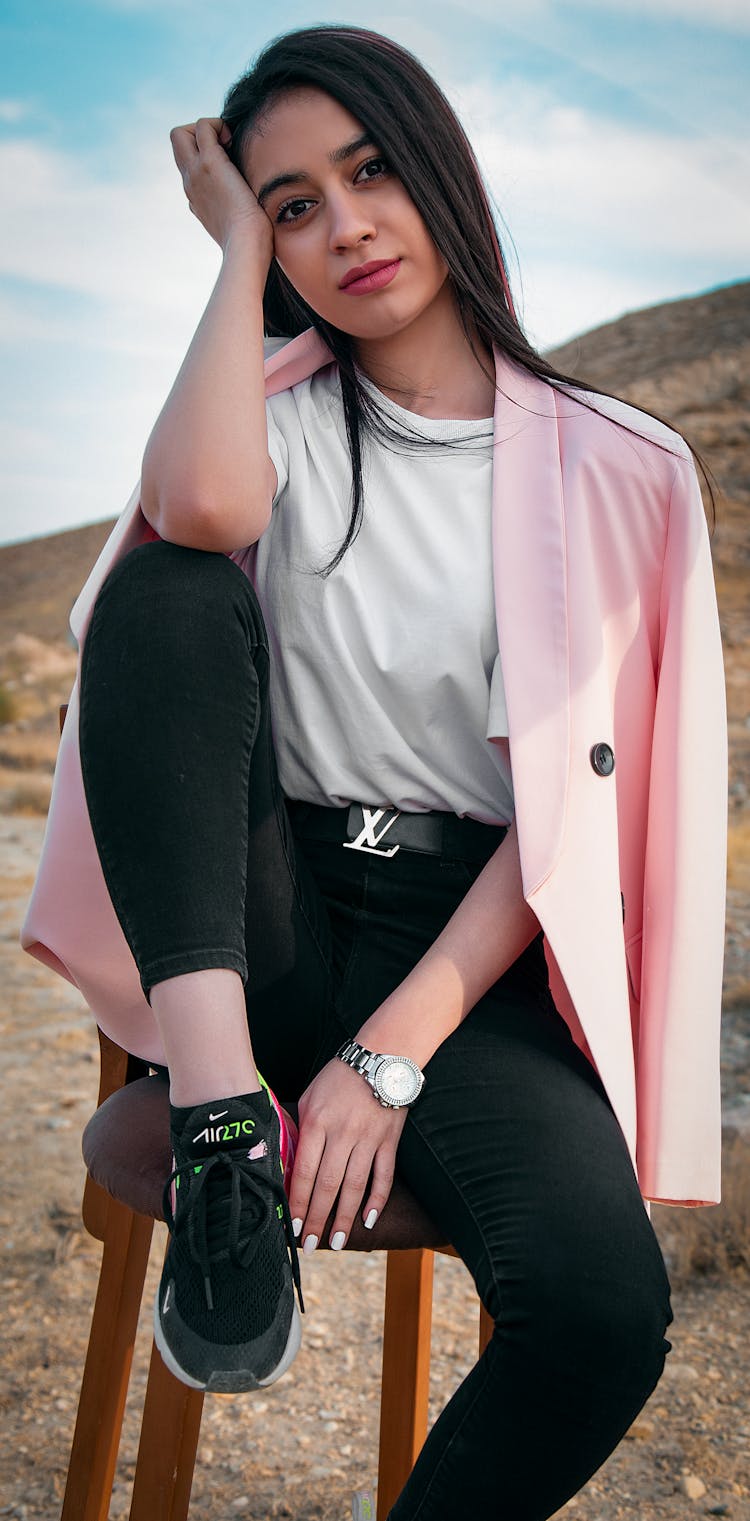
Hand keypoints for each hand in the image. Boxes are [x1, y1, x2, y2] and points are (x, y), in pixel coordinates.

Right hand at [169, 116, 274, 259]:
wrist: (245, 248)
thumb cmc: (251, 243)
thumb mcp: (241, 226)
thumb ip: (240, 212)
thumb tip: (255, 208)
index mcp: (196, 198)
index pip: (189, 166)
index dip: (205, 155)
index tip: (229, 164)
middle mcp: (190, 183)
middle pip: (176, 145)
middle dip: (198, 135)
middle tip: (226, 147)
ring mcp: (195, 173)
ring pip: (181, 133)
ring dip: (207, 128)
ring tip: (231, 144)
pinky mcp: (208, 163)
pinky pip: (202, 125)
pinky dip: (219, 124)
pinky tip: (236, 142)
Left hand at [288, 1058, 407, 1251]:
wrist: (382, 1057)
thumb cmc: (339, 1077)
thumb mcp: (311, 1097)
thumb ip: (301, 1129)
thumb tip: (290, 1164)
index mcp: (318, 1122)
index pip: (305, 1172)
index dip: (299, 1203)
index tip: (293, 1227)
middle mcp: (343, 1133)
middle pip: (329, 1185)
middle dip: (318, 1219)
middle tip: (311, 1245)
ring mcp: (368, 1138)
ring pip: (355, 1186)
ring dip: (345, 1217)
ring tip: (338, 1242)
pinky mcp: (389, 1141)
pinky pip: (383, 1176)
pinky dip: (377, 1200)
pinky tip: (368, 1220)